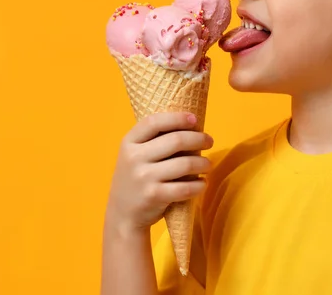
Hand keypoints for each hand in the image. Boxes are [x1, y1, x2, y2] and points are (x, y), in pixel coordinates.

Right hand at [106, 112, 213, 231]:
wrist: (122, 214)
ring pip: (184, 164)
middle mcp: (134, 157)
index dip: (177, 118)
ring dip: (203, 163)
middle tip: (209, 141)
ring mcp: (144, 177)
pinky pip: (185, 188)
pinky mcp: (154, 196)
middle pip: (176, 140)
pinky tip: (202, 183)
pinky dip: (198, 185)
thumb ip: (153, 140)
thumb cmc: (136, 177)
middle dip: (198, 139)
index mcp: (129, 142)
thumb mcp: (135, 155)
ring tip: (208, 164)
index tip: (194, 119)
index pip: (154, 122)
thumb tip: (191, 126)